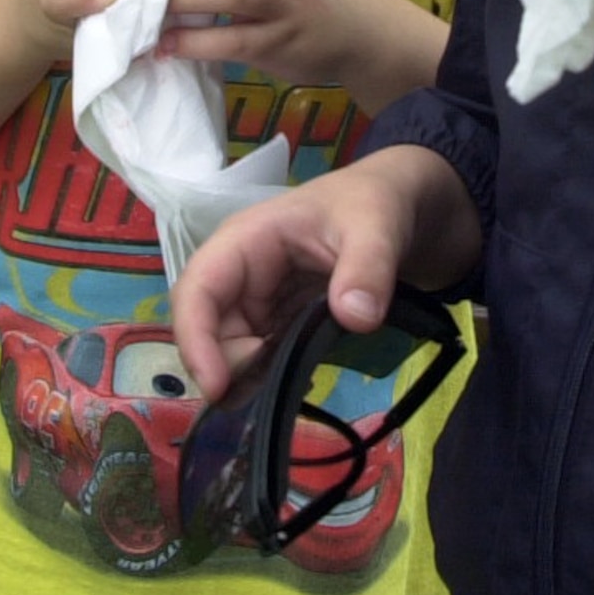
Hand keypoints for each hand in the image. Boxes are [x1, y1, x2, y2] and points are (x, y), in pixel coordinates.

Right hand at [174, 149, 442, 397]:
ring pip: (231, 351)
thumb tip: (357, 318)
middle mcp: (241, 274)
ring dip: (249, 379)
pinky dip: (271, 378)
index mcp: (245, 240)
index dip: (196, 340)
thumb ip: (368, 267)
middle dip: (229, 368)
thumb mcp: (376, 226)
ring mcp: (258, 301)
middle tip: (274, 390)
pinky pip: (261, 358)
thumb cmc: (372, 203)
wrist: (397, 206)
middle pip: (209, 331)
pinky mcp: (279, 322)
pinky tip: (303, 383)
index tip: (217, 387)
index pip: (197, 291)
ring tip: (288, 391)